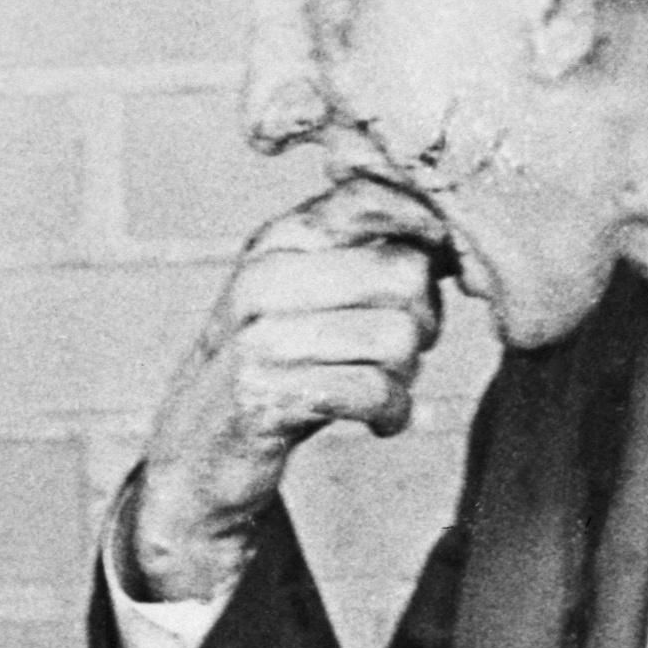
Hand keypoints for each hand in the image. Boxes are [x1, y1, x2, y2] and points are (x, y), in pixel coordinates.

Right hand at [126, 180, 450, 601]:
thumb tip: (451, 238)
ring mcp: (259, 338)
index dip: (427, 228)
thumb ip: (363, 254)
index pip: (368, 196)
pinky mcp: (267, 397)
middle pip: (404, 272)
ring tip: (386, 387)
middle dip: (425, 319)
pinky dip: (392, 414)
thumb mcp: (305, 293)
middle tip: (407, 349)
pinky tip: (378, 421)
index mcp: (276, 240)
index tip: (439, 268)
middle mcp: (263, 278)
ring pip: (397, 337)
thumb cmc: (276, 366)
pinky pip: (375, 392)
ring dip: (408, 374)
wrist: (196, 451)